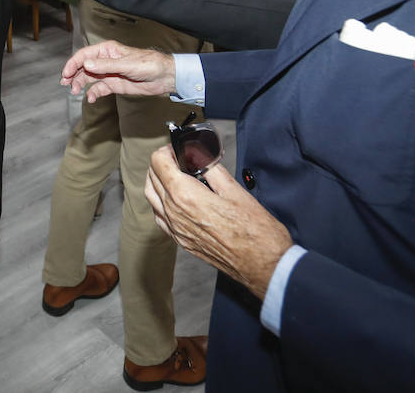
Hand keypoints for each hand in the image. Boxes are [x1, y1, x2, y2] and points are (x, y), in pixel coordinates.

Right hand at [61, 40, 174, 102]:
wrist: (163, 77)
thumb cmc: (148, 64)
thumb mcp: (127, 64)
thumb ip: (106, 65)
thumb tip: (87, 65)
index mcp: (107, 50)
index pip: (84, 55)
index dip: (73, 64)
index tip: (66, 74)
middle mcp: (105, 61)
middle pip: (83, 67)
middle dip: (73, 75)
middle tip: (66, 85)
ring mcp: (109, 73)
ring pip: (89, 78)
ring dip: (81, 84)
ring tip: (76, 92)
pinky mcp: (114, 84)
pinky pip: (99, 89)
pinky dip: (93, 94)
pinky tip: (91, 98)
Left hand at [143, 145, 291, 298]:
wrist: (263, 265)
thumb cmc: (256, 231)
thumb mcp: (235, 189)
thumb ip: (212, 168)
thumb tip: (201, 155)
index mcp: (186, 196)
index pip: (158, 163)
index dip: (167, 150)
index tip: (177, 148)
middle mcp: (174, 213)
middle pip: (152, 178)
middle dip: (162, 162)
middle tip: (178, 158)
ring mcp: (176, 230)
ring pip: (151, 198)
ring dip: (157, 181)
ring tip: (175, 174)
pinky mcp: (181, 242)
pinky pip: (160, 217)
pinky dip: (161, 202)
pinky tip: (175, 199)